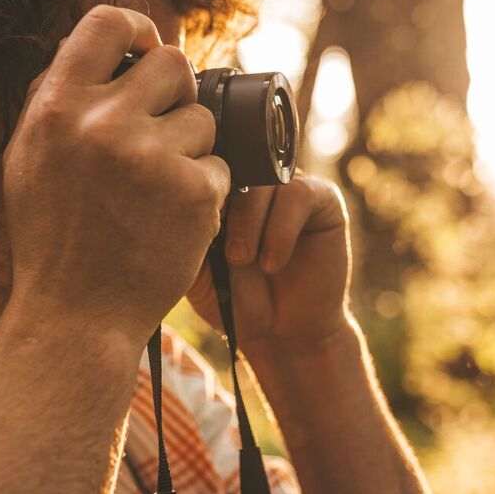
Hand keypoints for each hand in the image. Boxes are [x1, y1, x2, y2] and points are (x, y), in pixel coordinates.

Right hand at [2, 5, 230, 350]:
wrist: (75, 317)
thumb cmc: (51, 236)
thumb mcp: (29, 156)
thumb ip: (59, 96)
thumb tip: (99, 41)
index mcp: (56, 107)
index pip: (106, 22)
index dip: (137, 28)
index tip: (147, 46)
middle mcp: (103, 124)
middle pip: (173, 64)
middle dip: (175, 93)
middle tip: (161, 130)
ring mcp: (153, 158)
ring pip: (202, 120)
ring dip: (189, 149)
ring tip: (153, 194)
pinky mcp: (195, 192)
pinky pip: (218, 167)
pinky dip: (202, 193)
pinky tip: (169, 223)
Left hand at [187, 171, 352, 357]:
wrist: (280, 333)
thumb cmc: (233, 300)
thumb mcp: (194, 265)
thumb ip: (183, 227)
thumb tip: (172, 193)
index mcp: (221, 187)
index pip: (205, 161)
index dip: (196, 187)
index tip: (191, 226)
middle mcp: (255, 179)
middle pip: (234, 161)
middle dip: (222, 204)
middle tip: (219, 251)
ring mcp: (288, 186)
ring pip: (265, 177)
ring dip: (249, 222)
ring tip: (242, 260)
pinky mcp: (322, 199)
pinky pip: (297, 195)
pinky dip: (280, 231)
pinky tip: (271, 263)